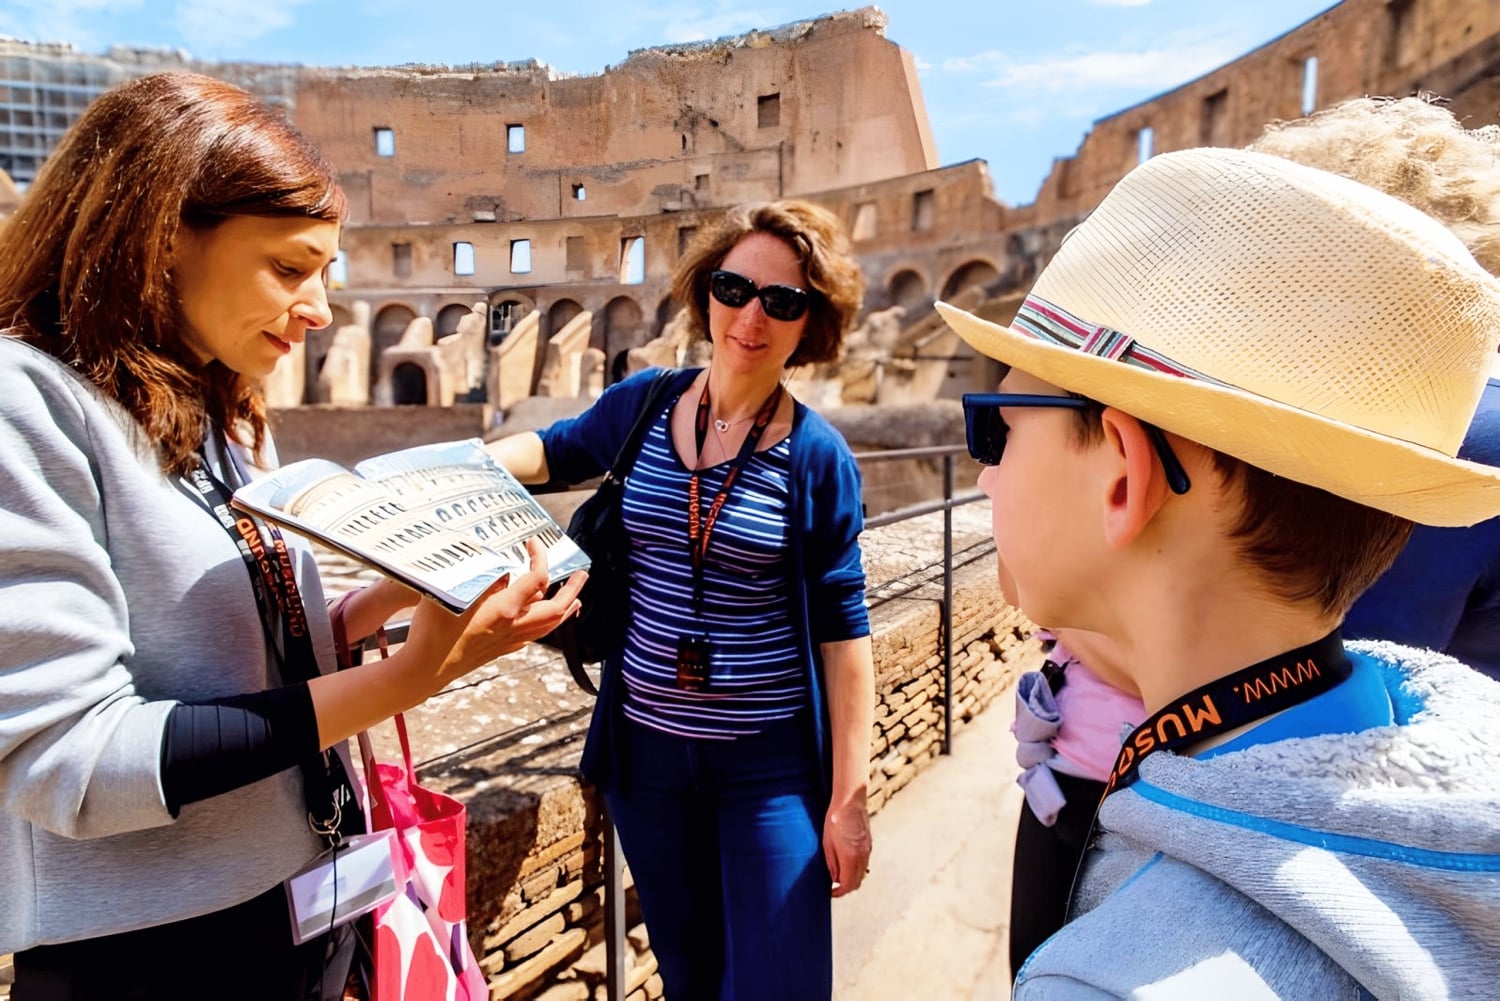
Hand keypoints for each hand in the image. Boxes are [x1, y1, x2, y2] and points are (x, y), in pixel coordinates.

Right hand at [399, 539, 585, 695]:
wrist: (424, 668)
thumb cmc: (433, 629)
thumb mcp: (454, 593)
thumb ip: (483, 580)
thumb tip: (505, 571)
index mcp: (504, 608)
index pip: (537, 578)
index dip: (540, 556)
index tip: (533, 543)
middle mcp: (512, 626)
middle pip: (557, 608)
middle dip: (573, 589)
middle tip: (582, 574)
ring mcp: (509, 641)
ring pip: (549, 626)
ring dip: (566, 610)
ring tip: (576, 600)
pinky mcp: (501, 650)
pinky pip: (534, 637)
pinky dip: (547, 625)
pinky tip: (544, 623)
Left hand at [823, 794, 871, 896]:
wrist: (850, 801)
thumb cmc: (835, 818)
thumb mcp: (827, 844)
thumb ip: (832, 864)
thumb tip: (834, 879)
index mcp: (850, 857)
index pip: (848, 885)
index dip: (839, 892)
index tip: (830, 892)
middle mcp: (862, 856)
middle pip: (857, 882)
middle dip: (846, 888)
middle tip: (834, 887)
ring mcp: (868, 850)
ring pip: (862, 873)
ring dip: (851, 878)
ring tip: (838, 875)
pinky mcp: (869, 844)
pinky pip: (864, 863)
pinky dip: (856, 868)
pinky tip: (846, 863)